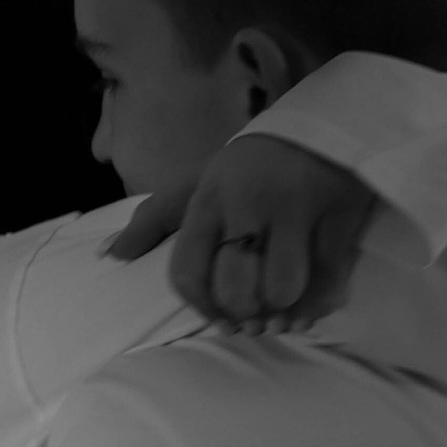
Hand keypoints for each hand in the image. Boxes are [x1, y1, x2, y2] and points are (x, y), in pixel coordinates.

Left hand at [107, 138, 379, 334]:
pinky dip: (313, 307)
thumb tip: (110, 256)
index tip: (221, 321)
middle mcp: (247, 204)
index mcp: (209, 199)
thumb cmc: (250, 166)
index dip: (204, 309)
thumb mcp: (200, 183)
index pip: (188, 272)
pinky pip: (324, 281)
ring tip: (281, 317)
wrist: (325, 125)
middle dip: (244, 315)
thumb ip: (155, 220)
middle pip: (235, 289)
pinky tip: (305, 312)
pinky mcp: (336, 218)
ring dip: (280, 314)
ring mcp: (294, 211)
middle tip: (254, 321)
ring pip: (280, 290)